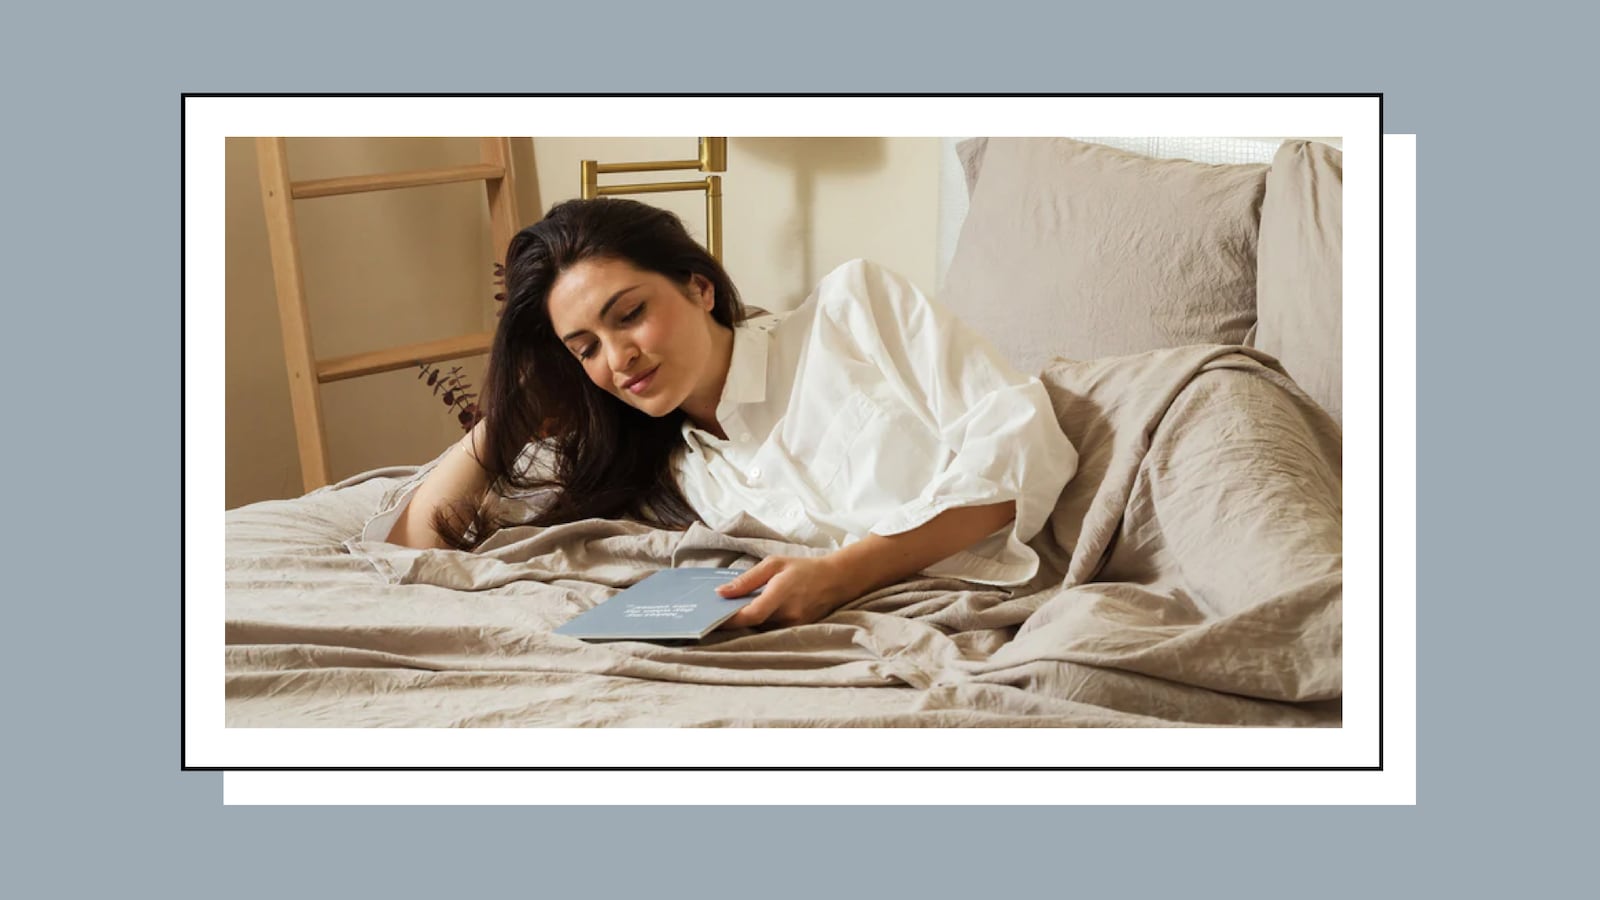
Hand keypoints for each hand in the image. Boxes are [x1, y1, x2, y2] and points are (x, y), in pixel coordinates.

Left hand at [716, 555, 858, 628]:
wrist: (836, 580)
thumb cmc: (803, 568)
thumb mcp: (774, 564)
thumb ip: (747, 579)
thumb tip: (721, 592)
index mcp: (781, 593)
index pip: (751, 615)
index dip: (729, 620)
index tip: (711, 618)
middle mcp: (788, 614)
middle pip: (752, 625)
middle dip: (733, 621)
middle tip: (714, 614)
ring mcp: (794, 626)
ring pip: (760, 630)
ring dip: (746, 624)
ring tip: (730, 613)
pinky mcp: (797, 631)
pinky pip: (771, 631)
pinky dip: (759, 625)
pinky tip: (751, 616)